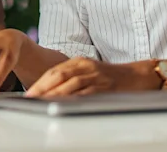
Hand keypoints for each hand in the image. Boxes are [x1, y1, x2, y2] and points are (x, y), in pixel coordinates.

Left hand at [26, 57, 154, 97]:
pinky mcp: (105, 86)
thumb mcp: (89, 72)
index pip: (54, 71)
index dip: (40, 82)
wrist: (137, 76)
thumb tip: (52, 92)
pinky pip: (86, 92)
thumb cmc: (111, 77)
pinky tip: (64, 104)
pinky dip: (74, 98)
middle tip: (30, 98)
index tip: (29, 93)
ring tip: (42, 103)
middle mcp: (86, 66)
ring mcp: (95, 75)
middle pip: (58, 75)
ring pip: (70, 83)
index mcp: (79, 61)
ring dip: (54, 93)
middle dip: (42, 87)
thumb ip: (72, 79)